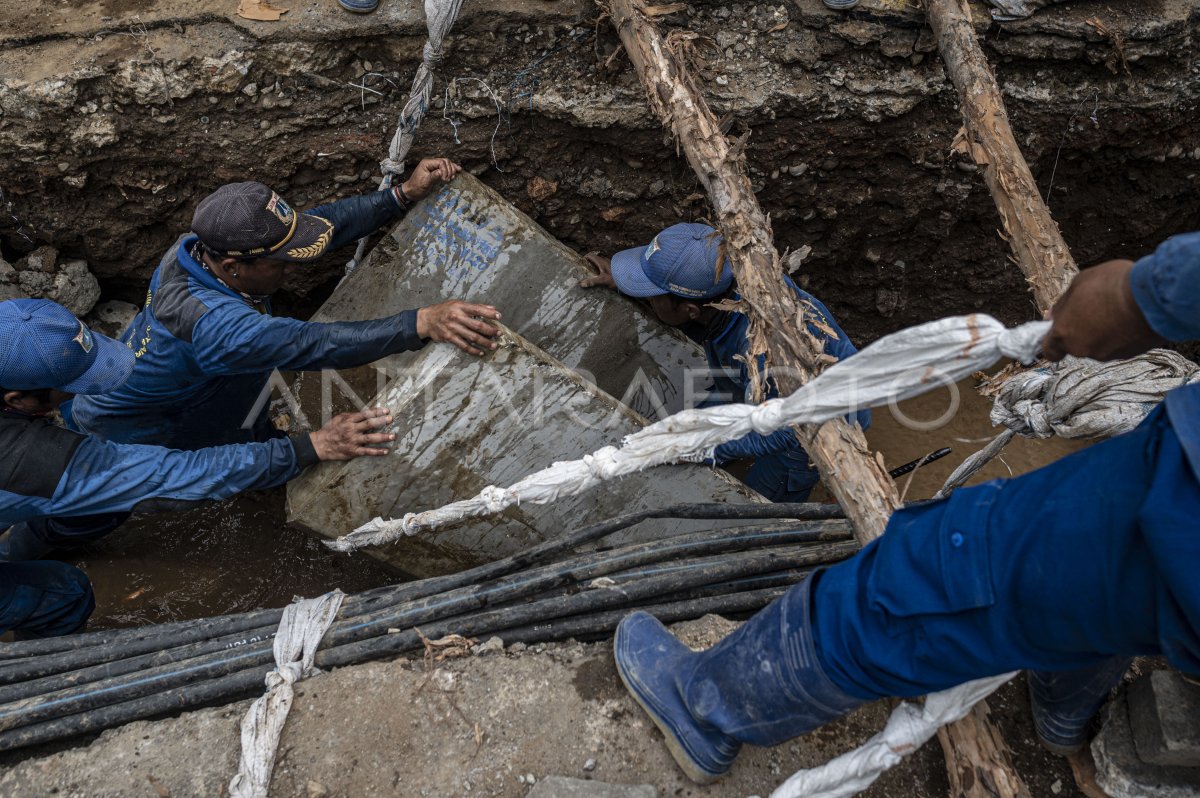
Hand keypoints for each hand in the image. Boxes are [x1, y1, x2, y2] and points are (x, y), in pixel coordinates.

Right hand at [310, 407, 394, 460]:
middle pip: (369, 424)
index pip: (365, 414)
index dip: (376, 412)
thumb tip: (365, 412)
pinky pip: (367, 452)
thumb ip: (352, 416)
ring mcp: (353, 441)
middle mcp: (351, 430)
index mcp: (348, 420)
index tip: (386, 410)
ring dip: (383, 437)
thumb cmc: (330, 430)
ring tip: (393, 436)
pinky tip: (386, 451)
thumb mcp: (339, 419)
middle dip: (381, 421)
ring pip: (370, 438)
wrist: (320, 444)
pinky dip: (377, 452)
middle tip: (391, 419)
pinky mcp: (353, 451)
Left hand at [401, 158, 461, 201]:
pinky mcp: (436, 171)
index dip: (445, 170)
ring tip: (452, 178)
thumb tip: (442, 172)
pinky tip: (457, 171)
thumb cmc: (416, 187)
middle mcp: (431, 163)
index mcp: (427, 163)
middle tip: (448, 180)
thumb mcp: (424, 183)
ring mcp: (433, 166)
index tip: (444, 180)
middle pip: (445, 161)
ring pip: (447, 164)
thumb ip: (433, 176)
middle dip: (449, 170)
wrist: (411, 192)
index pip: (441, 162)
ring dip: (451, 170)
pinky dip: (451, 169)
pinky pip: (446, 168)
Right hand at [416, 300, 501, 355]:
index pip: (477, 309)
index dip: (489, 313)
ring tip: (493, 345)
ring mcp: (453, 328)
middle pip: (477, 325)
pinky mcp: (449, 338)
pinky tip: (481, 352)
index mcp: (460, 307)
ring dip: (484, 342)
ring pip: (472, 337)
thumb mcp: (458, 304)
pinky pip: (464, 346)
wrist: (427, 319)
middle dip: (490, 330)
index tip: (499, 316)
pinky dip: (473, 350)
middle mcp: (457, 317)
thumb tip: (492, 308)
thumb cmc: (444, 310)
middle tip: (499, 333)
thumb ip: (475, 307)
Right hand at [579, 252, 615, 288]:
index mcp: (601, 261)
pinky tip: (601, 275)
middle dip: (589, 263)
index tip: (581, 262)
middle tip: (585, 269)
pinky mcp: (613, 267)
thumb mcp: (603, 280)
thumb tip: (582, 284)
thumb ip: (592, 282)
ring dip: (595, 266)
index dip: (585, 257)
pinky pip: (604, 265)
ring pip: (600, 262)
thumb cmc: (615, 278)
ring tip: (592, 273)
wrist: (628, 278)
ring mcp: (609, 263)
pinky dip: (600, 268)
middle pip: (595, 259)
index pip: (590, 255)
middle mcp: (605, 260)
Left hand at [1042, 259, 1165, 361]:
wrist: (1152, 298)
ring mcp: (1107, 354)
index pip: (1050, 350)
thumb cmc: (1112, 285)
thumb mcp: (1079, 284)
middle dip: (1082, 331)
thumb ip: (1063, 304)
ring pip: (1099, 345)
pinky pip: (1119, 345)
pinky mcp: (1129, 355)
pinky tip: (1129, 318)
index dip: (1053, 340)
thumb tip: (1053, 315)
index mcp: (1064, 333)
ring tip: (1116, 310)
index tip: (1060, 329)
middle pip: (1076, 344)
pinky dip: (1121, 335)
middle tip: (1095, 310)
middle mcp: (1082, 349)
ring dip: (1103, 332)